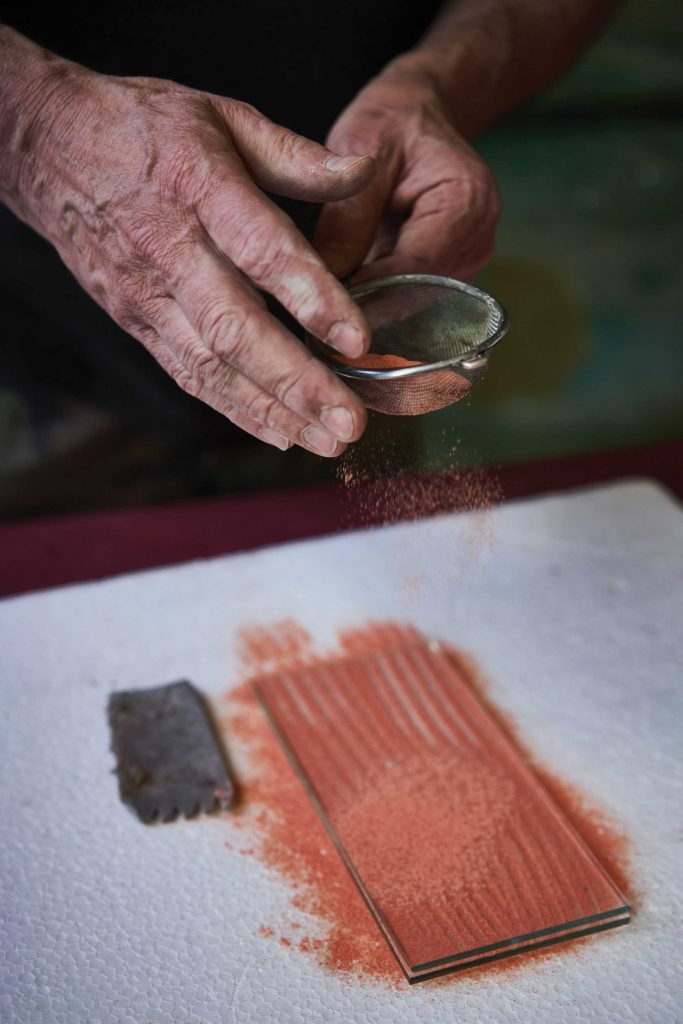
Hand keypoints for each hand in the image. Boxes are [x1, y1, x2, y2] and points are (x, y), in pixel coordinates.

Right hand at [8, 56, 376, 454]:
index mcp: (200, 186)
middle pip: (235, 330)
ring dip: (272, 411)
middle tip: (349, 422)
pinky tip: (280, 432)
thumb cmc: (145, 129)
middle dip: (297, 384)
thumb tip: (367, 170)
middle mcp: (170, 249)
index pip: (262, 250)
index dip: (312, 298)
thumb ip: (297, 155)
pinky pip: (187, 374)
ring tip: (327, 441)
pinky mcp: (134, 321)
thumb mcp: (223, 115)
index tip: (357, 340)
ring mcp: (147, 294)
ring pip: (211, 366)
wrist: (50, 147)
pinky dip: (235, 409)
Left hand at [314, 60, 499, 282]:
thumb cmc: (391, 123)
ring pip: (414, 301)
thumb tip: (323, 278)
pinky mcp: (452, 271)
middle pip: (419, 293)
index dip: (372, 291)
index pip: (416, 269)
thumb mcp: (361, 153)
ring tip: (332, 293)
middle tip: (318, 307)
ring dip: (374, 301)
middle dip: (370, 302)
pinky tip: (353, 284)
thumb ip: (347, 218)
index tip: (326, 304)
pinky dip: (382, 292)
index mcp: (466, 203)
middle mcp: (476, 239)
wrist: (416, 117)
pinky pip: (413, 294)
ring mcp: (468, 259)